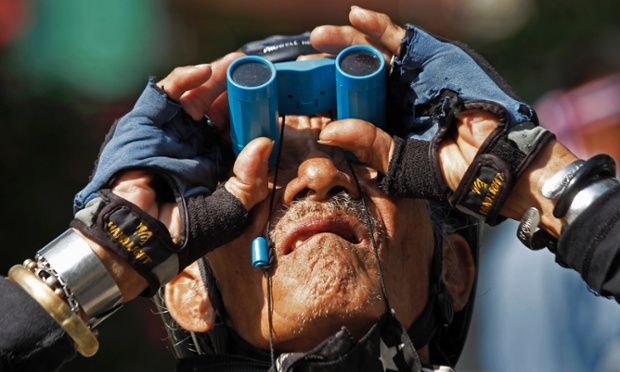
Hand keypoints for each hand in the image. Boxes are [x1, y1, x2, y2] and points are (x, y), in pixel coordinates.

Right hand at [72, 55, 273, 299]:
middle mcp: (193, 147)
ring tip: (236, 63)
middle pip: (217, 111)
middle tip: (253, 73)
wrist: (138, 237)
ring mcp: (171, 134)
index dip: (250, 117)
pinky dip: (186, 79)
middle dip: (235, 92)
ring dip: (215, 78)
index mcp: (213, 166)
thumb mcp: (230, 209)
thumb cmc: (186, 231)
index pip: (235, 134)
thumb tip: (264, 144)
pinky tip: (207, 71)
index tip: (268, 100)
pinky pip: (167, 94)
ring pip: (195, 97)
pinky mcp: (148, 123)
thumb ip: (250, 180)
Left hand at [313, 7, 554, 224]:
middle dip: (331, 65)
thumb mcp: (400, 163)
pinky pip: (401, 39)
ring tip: (319, 38)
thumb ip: (368, 146)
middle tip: (304, 62)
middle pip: (359, 72)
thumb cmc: (454, 171)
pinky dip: (378, 27)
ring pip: (375, 52)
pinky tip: (354, 17)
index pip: (354, 102)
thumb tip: (327, 132)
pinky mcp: (433, 59)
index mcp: (391, 121)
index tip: (303, 96)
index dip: (330, 95)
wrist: (497, 160)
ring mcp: (416, 76)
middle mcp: (400, 96)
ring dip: (347, 42)